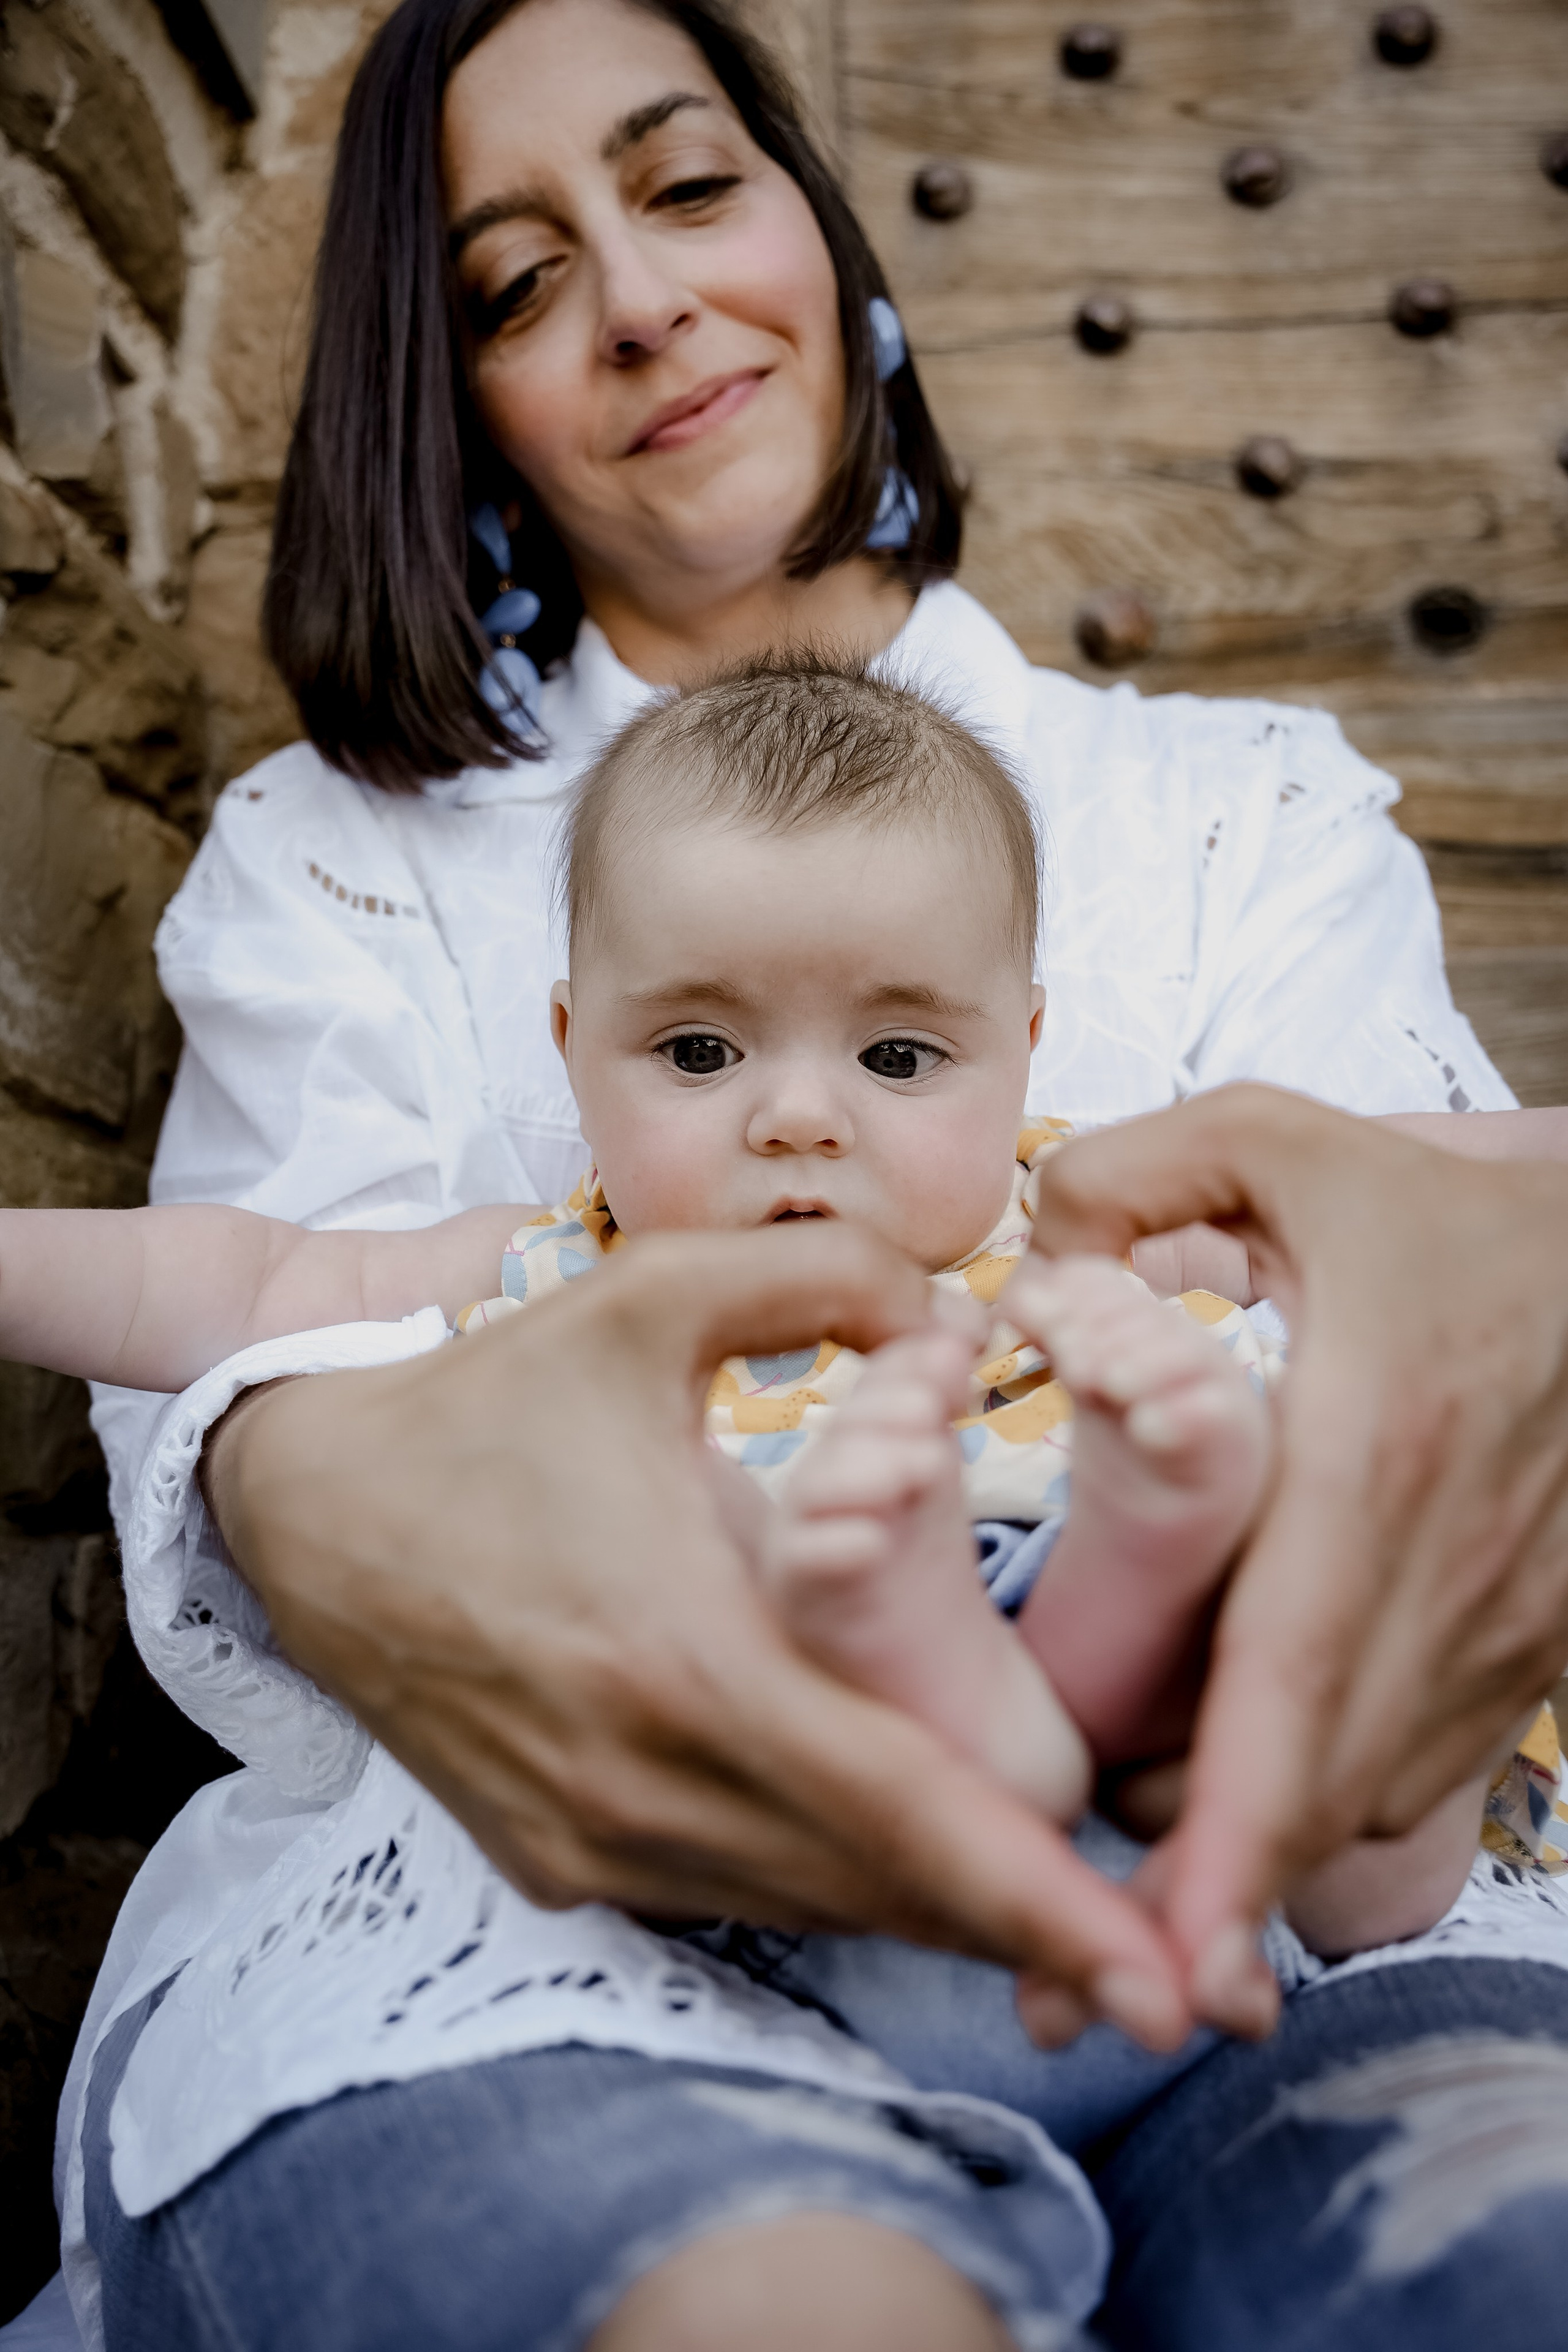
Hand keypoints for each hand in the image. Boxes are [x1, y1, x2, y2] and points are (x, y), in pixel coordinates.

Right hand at [206, 1222, 1190, 2049]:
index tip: (1161, 1980)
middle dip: (1027, 1927)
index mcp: (681, 1655)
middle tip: (1167, 1969)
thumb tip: (968, 1313)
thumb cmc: (490, 1403)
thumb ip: (826, 1281)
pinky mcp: (564, 1866)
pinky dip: (837, 1885)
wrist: (311, 1511)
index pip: (903, 1815)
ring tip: (1057, 1904)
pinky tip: (899, 1841)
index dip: (1042, 1903)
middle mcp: (641, 1786)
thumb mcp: (649, 1299)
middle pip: (885, 1897)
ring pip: (821, 1912)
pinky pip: (743, 1898)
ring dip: (937, 1908)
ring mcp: (595, 1845)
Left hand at [1012, 1084, 1567, 2033]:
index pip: (1298, 1675)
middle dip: (1215, 1902)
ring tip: (1144, 1922)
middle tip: (1087, 1987)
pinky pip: (1416, 1759)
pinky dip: (1323, 1801)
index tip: (1169, 1951)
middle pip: (1324, 1779)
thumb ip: (1129, 1173)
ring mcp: (1503, 1620)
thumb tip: (1026, 1259)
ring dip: (1260, 1856)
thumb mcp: (1282, 1141)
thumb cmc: (1442, 1210)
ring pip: (1368, 1789)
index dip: (1236, 1831)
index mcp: (1374, 1452)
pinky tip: (1244, 1816)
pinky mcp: (1528, 1642)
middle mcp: (1446, 1565)